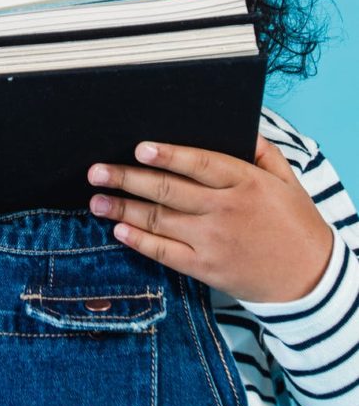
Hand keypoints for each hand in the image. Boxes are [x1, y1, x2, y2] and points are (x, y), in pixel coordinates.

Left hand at [88, 135, 333, 302]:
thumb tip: (236, 125)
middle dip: (127, 178)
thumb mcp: (285, 179)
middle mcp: (224, 210)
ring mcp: (213, 241)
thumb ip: (259, 149)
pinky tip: (118, 230)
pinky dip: (139, 241)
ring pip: (159, 220)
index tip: (139, 148)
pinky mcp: (206, 269)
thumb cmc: (295, 222)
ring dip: (122, 208)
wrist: (310, 279)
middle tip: (96, 171)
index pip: (199, 163)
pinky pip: (165, 253)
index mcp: (244, 182)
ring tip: (96, 199)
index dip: (168, 155)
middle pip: (168, 190)